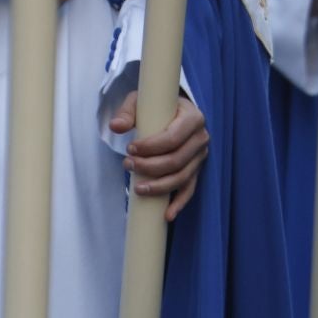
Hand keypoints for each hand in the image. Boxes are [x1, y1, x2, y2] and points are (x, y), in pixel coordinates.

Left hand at [112, 93, 209, 219]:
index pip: (173, 138)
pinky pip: (189, 190)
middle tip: (127, 165)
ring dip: (158, 186)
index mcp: (193, 118)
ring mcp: (200, 157)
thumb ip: (127, 112)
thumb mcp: (141, 102)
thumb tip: (116, 127)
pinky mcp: (195, 171)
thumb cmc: (157, 107)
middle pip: (176, 160)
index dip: (151, 147)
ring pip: (181, 178)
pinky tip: (166, 215)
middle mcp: (201, 138)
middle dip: (149, 167)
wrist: (174, 112)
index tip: (130, 149)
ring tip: (136, 188)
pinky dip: (179, 204)